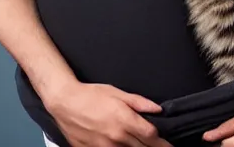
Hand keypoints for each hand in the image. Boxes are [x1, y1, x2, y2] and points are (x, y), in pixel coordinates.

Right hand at [45, 81, 172, 146]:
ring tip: (143, 146)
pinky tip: (123, 146)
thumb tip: (157, 109)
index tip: (169, 144)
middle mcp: (117, 137)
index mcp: (124, 120)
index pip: (151, 136)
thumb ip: (138, 102)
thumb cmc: (91, 95)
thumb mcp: (117, 93)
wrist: (65, 103)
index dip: (162, 141)